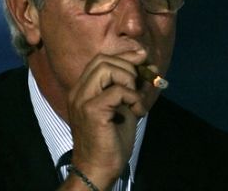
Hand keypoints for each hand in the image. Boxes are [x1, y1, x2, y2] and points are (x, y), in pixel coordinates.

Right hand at [66, 53, 147, 189]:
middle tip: (138, 86)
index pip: (100, 60)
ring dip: (128, 80)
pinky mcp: (91, 110)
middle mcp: (78, 91)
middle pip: (103, 60)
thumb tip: (150, 66)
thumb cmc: (111, 141)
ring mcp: (82, 99)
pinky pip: (118, 91)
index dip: (124, 57)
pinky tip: (138, 112)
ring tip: (135, 99)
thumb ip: (134, 86)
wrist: (99, 169)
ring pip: (106, 68)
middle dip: (128, 66)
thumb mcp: (126, 107)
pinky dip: (133, 98)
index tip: (143, 59)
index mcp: (82, 90)